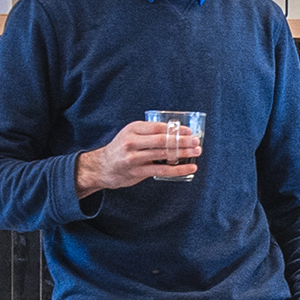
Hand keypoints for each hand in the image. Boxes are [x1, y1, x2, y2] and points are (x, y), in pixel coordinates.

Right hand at [76, 120, 200, 193]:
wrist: (102, 167)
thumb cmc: (121, 150)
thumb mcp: (130, 135)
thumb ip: (148, 133)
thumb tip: (176, 132)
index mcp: (133, 129)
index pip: (158, 127)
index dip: (176, 129)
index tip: (190, 131)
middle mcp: (132, 142)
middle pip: (163, 140)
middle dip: (182, 140)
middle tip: (196, 141)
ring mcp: (135, 158)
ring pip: (164, 154)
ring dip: (183, 153)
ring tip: (196, 152)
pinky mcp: (138, 171)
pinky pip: (162, 170)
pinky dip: (179, 169)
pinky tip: (190, 168)